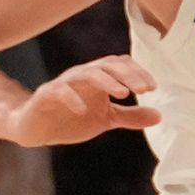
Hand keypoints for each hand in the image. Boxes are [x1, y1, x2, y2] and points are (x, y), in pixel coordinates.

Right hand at [4, 56, 161, 147]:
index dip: (137, 73)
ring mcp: (64, 84)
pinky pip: (59, 91)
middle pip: (106, 65)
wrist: (34, 129)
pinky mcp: (46, 95)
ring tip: (122, 94)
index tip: (152, 88)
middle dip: (127, 75)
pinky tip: (83, 110)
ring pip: (86, 73)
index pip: (120, 65)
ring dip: (106, 81)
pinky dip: (72, 97)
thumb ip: (130, 116)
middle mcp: (82, 77)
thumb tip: (159, 115)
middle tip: (144, 89)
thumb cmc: (70, 119)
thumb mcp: (105, 120)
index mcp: (98, 79)